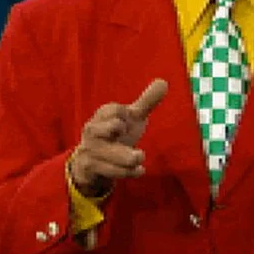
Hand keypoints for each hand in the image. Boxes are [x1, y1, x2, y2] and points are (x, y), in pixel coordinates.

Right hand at [68, 79, 167, 197]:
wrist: (89, 162)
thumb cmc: (114, 134)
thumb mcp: (131, 118)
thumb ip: (146, 102)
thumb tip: (164, 82)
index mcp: (103, 115)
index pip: (114, 109)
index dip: (124, 114)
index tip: (127, 120)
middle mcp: (93, 130)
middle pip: (109, 127)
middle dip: (121, 130)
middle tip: (129, 131)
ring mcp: (90, 150)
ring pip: (110, 153)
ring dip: (128, 157)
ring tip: (141, 156)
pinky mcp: (90, 167)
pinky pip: (109, 170)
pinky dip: (127, 172)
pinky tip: (140, 170)